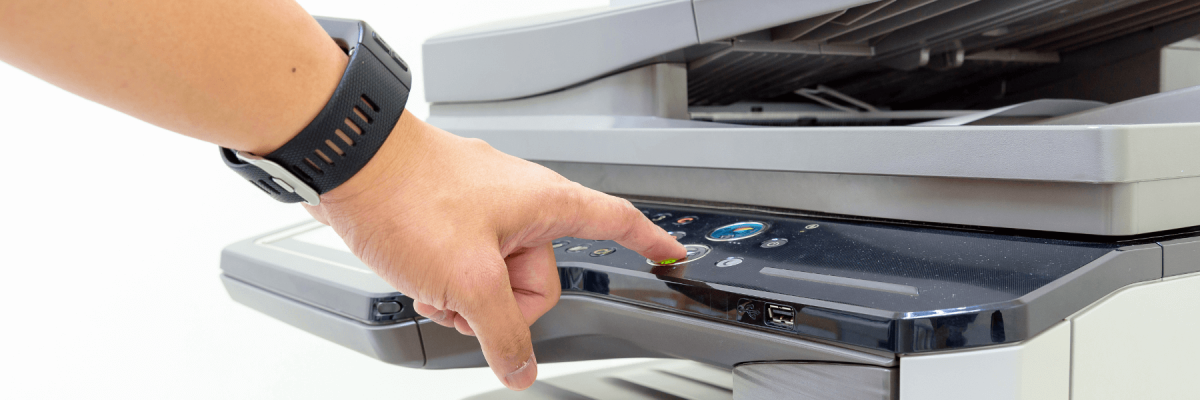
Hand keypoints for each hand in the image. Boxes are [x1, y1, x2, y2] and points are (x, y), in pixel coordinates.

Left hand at [303, 112, 685, 389]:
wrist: (346, 165)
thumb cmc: (407, 197)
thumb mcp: (468, 280)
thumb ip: (503, 332)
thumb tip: (520, 367)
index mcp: (544, 202)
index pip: (614, 222)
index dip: (648, 241)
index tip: (671, 253)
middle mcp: (518, 201)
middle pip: (539, 278)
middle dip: (501, 305)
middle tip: (468, 303)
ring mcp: (481, 209)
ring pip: (496, 278)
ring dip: (465, 298)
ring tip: (434, 288)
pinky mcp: (448, 216)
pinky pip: (465, 265)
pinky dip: (445, 283)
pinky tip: (419, 281)